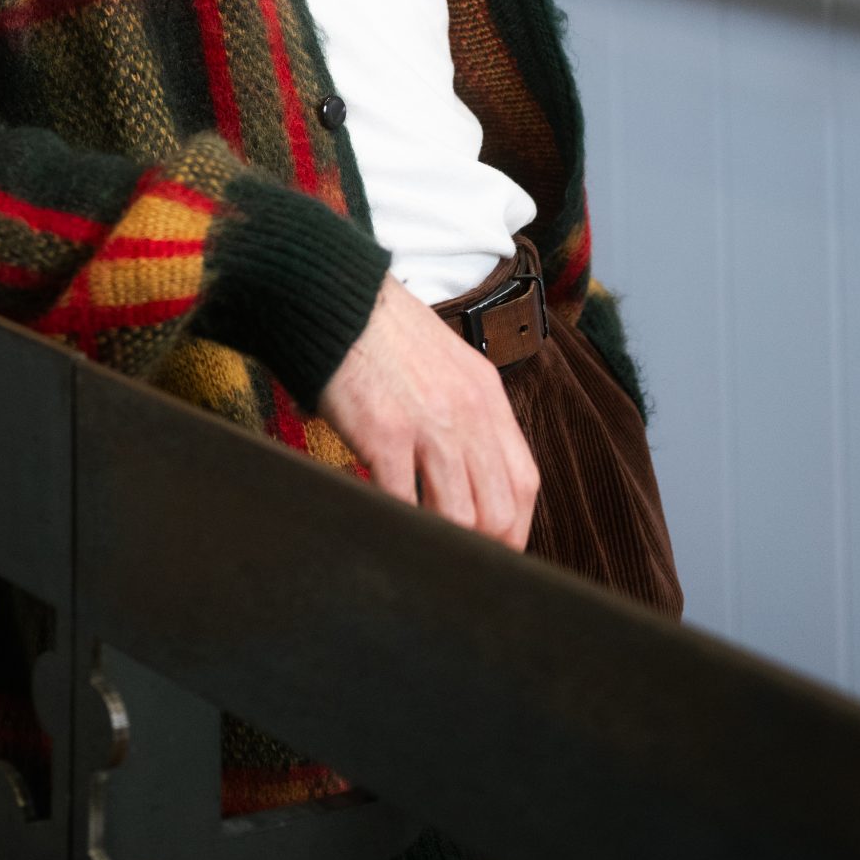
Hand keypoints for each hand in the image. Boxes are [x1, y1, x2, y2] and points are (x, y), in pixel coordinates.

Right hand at [319, 272, 539, 552]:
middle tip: (452, 561)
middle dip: (481, 549)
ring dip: (441, 542)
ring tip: (418, 545)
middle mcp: (468, 411)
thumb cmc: (382, 335)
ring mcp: (430, 423)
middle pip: (500, 512)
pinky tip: (383, 520)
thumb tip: (470, 478)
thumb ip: (466, 415)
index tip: (493, 551)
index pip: (525, 483)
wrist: (334, 297)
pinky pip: (404, 502)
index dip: (514, 529)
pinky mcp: (386, 431)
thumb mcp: (446, 366)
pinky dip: (398, 523)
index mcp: (487, 395)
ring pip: (461, 519)